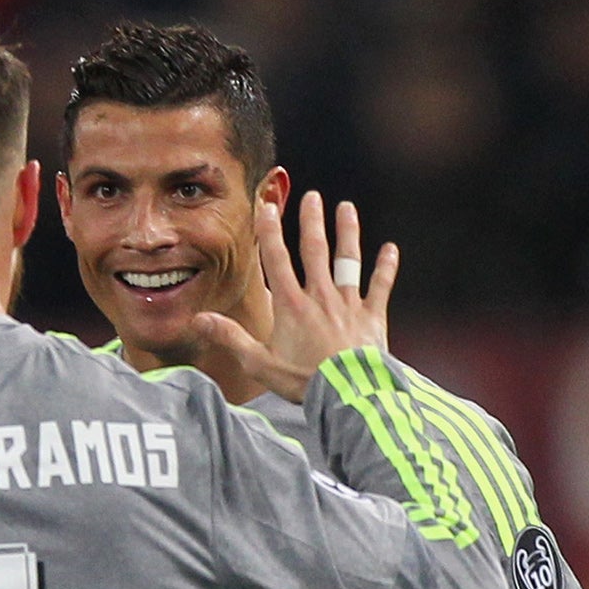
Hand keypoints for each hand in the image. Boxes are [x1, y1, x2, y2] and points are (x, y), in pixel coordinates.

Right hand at [193, 192, 398, 402]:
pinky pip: (380, 286)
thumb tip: (198, 320)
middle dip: (311, 221)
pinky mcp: (372, 316)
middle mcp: (320, 296)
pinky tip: (390, 249)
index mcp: (291, 305)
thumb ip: (230, 337)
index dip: (269, 232)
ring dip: (347, 232)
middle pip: (315, 250)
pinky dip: (385, 268)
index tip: (266, 207)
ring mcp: (348, 303)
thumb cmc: (302, 380)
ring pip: (348, 260)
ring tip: (346, 208)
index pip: (277, 260)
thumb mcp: (258, 363)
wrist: (347, 392)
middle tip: (312, 197)